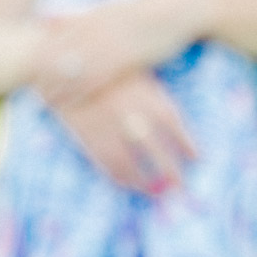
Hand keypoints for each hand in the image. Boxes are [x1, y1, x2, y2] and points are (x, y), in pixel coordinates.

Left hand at [31, 0, 206, 105]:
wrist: (178, 9)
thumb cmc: (144, 11)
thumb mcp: (107, 8)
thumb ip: (79, 16)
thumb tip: (49, 16)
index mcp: (92, 16)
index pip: (58, 38)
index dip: (42, 56)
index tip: (28, 70)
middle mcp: (96, 29)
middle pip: (62, 54)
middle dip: (45, 74)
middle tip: (31, 92)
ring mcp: (110, 43)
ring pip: (75, 69)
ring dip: (58, 86)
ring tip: (44, 103)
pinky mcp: (125, 58)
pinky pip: (97, 78)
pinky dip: (80, 92)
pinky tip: (70, 104)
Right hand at [54, 71, 197, 194]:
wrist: (58, 64)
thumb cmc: (99, 62)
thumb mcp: (131, 69)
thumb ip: (149, 92)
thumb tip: (167, 116)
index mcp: (147, 96)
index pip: (175, 125)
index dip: (187, 144)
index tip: (198, 158)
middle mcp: (132, 117)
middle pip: (159, 153)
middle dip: (172, 173)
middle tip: (181, 187)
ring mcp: (110, 132)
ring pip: (133, 166)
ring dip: (147, 183)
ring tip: (157, 193)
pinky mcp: (90, 140)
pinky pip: (109, 167)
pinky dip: (122, 179)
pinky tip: (130, 186)